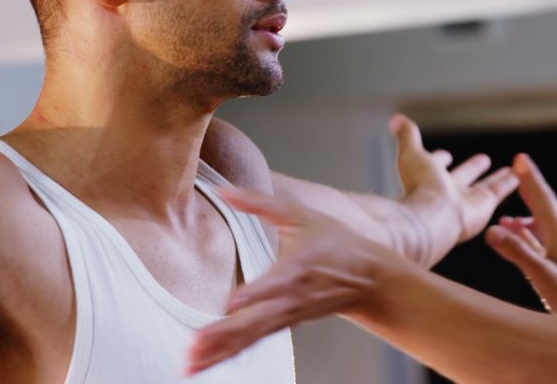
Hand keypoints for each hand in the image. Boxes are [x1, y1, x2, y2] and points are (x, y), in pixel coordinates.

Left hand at [186, 187, 390, 374]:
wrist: (368, 278)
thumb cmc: (335, 242)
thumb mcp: (300, 215)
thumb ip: (259, 203)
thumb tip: (223, 189)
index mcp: (296, 269)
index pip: (273, 285)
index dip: (253, 295)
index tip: (230, 304)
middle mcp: (290, 299)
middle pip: (254, 321)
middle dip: (222, 336)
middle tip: (192, 347)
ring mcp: (287, 316)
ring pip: (250, 338)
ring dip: (219, 352)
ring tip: (188, 365)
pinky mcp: (284, 326)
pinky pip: (253, 343)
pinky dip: (228, 355)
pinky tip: (205, 364)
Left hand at [390, 114, 518, 259]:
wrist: (432, 218)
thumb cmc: (420, 186)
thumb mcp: (411, 154)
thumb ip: (407, 137)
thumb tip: (396, 119)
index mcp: (428, 180)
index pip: (435, 167)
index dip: (440, 160)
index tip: (446, 155)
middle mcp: (448, 192)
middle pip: (463, 177)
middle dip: (471, 169)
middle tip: (483, 159)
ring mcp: (467, 201)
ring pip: (485, 186)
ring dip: (496, 178)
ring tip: (509, 170)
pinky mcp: (485, 205)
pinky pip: (501, 191)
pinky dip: (511, 182)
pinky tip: (522, 174)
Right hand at [486, 154, 556, 324]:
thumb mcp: (544, 277)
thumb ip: (519, 252)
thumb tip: (493, 229)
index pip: (544, 201)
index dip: (531, 179)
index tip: (520, 158)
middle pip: (544, 206)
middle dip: (530, 184)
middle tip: (519, 163)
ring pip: (538, 223)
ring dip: (526, 205)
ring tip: (515, 191)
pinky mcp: (553, 270)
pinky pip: (533, 242)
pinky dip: (521, 231)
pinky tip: (512, 231)